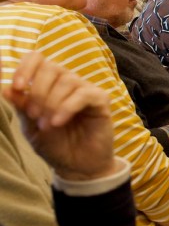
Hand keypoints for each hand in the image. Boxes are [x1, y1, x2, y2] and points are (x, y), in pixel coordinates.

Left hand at [3, 52, 120, 181]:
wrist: (77, 166)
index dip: (25, 68)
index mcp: (47, 83)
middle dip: (38, 92)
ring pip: (66, 81)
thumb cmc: (54, 145)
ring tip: (47, 124)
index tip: (18, 88)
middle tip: (34, 114)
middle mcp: (67, 82)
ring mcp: (84, 90)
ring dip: (52, 103)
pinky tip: (59, 121)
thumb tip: (4, 88)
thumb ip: (20, 106)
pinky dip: (67, 107)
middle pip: (51, 67)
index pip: (37, 59)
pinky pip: (83, 94)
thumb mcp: (30, 127)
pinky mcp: (100, 100)